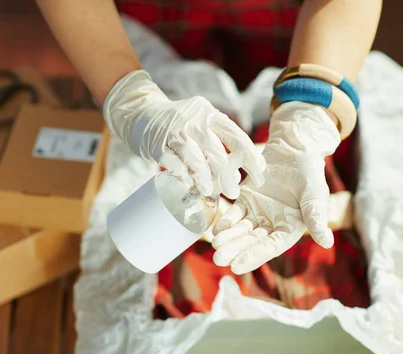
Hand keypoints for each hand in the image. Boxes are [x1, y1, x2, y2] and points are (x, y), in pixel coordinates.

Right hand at [103, 70, 264, 198]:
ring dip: (205, 178)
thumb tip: (239, 173)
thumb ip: (218, 141)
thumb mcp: (201, 121)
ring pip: (194, 158)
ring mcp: (174, 133)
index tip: (260, 172)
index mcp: (209, 114)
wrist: (141, 112)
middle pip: (215, 150)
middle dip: (227, 173)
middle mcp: (193, 121)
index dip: (250, 154)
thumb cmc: (179, 124)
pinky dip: (182, 175)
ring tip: (213, 192)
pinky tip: (190, 186)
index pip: (235, 134)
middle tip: (235, 191)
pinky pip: (172, 163)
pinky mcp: (157, 145)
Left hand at [211, 102, 339, 273]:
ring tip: (214, 245)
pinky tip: (216, 228)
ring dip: (228, 238)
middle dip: (236, 250)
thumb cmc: (309, 172)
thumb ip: (316, 218)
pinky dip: (225, 221)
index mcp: (290, 229)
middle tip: (218, 259)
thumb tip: (327, 242)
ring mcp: (258, 214)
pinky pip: (234, 213)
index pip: (271, 247)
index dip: (254, 256)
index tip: (236, 266)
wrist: (294, 149)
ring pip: (241, 230)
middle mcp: (272, 225)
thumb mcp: (315, 194)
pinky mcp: (246, 201)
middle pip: (252, 241)